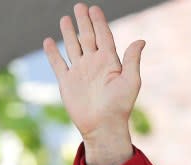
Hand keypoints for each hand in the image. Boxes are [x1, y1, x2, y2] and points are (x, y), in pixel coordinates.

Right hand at [43, 3, 144, 164]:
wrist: (103, 126)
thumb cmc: (120, 106)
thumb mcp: (130, 81)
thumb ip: (132, 60)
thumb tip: (141, 40)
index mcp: (109, 62)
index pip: (104, 37)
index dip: (99, 23)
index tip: (95, 9)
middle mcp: (94, 64)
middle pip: (87, 38)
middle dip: (84, 22)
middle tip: (80, 6)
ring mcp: (80, 72)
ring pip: (73, 47)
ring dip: (69, 33)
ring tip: (66, 19)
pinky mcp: (67, 82)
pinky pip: (58, 63)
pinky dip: (52, 53)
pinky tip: (48, 41)